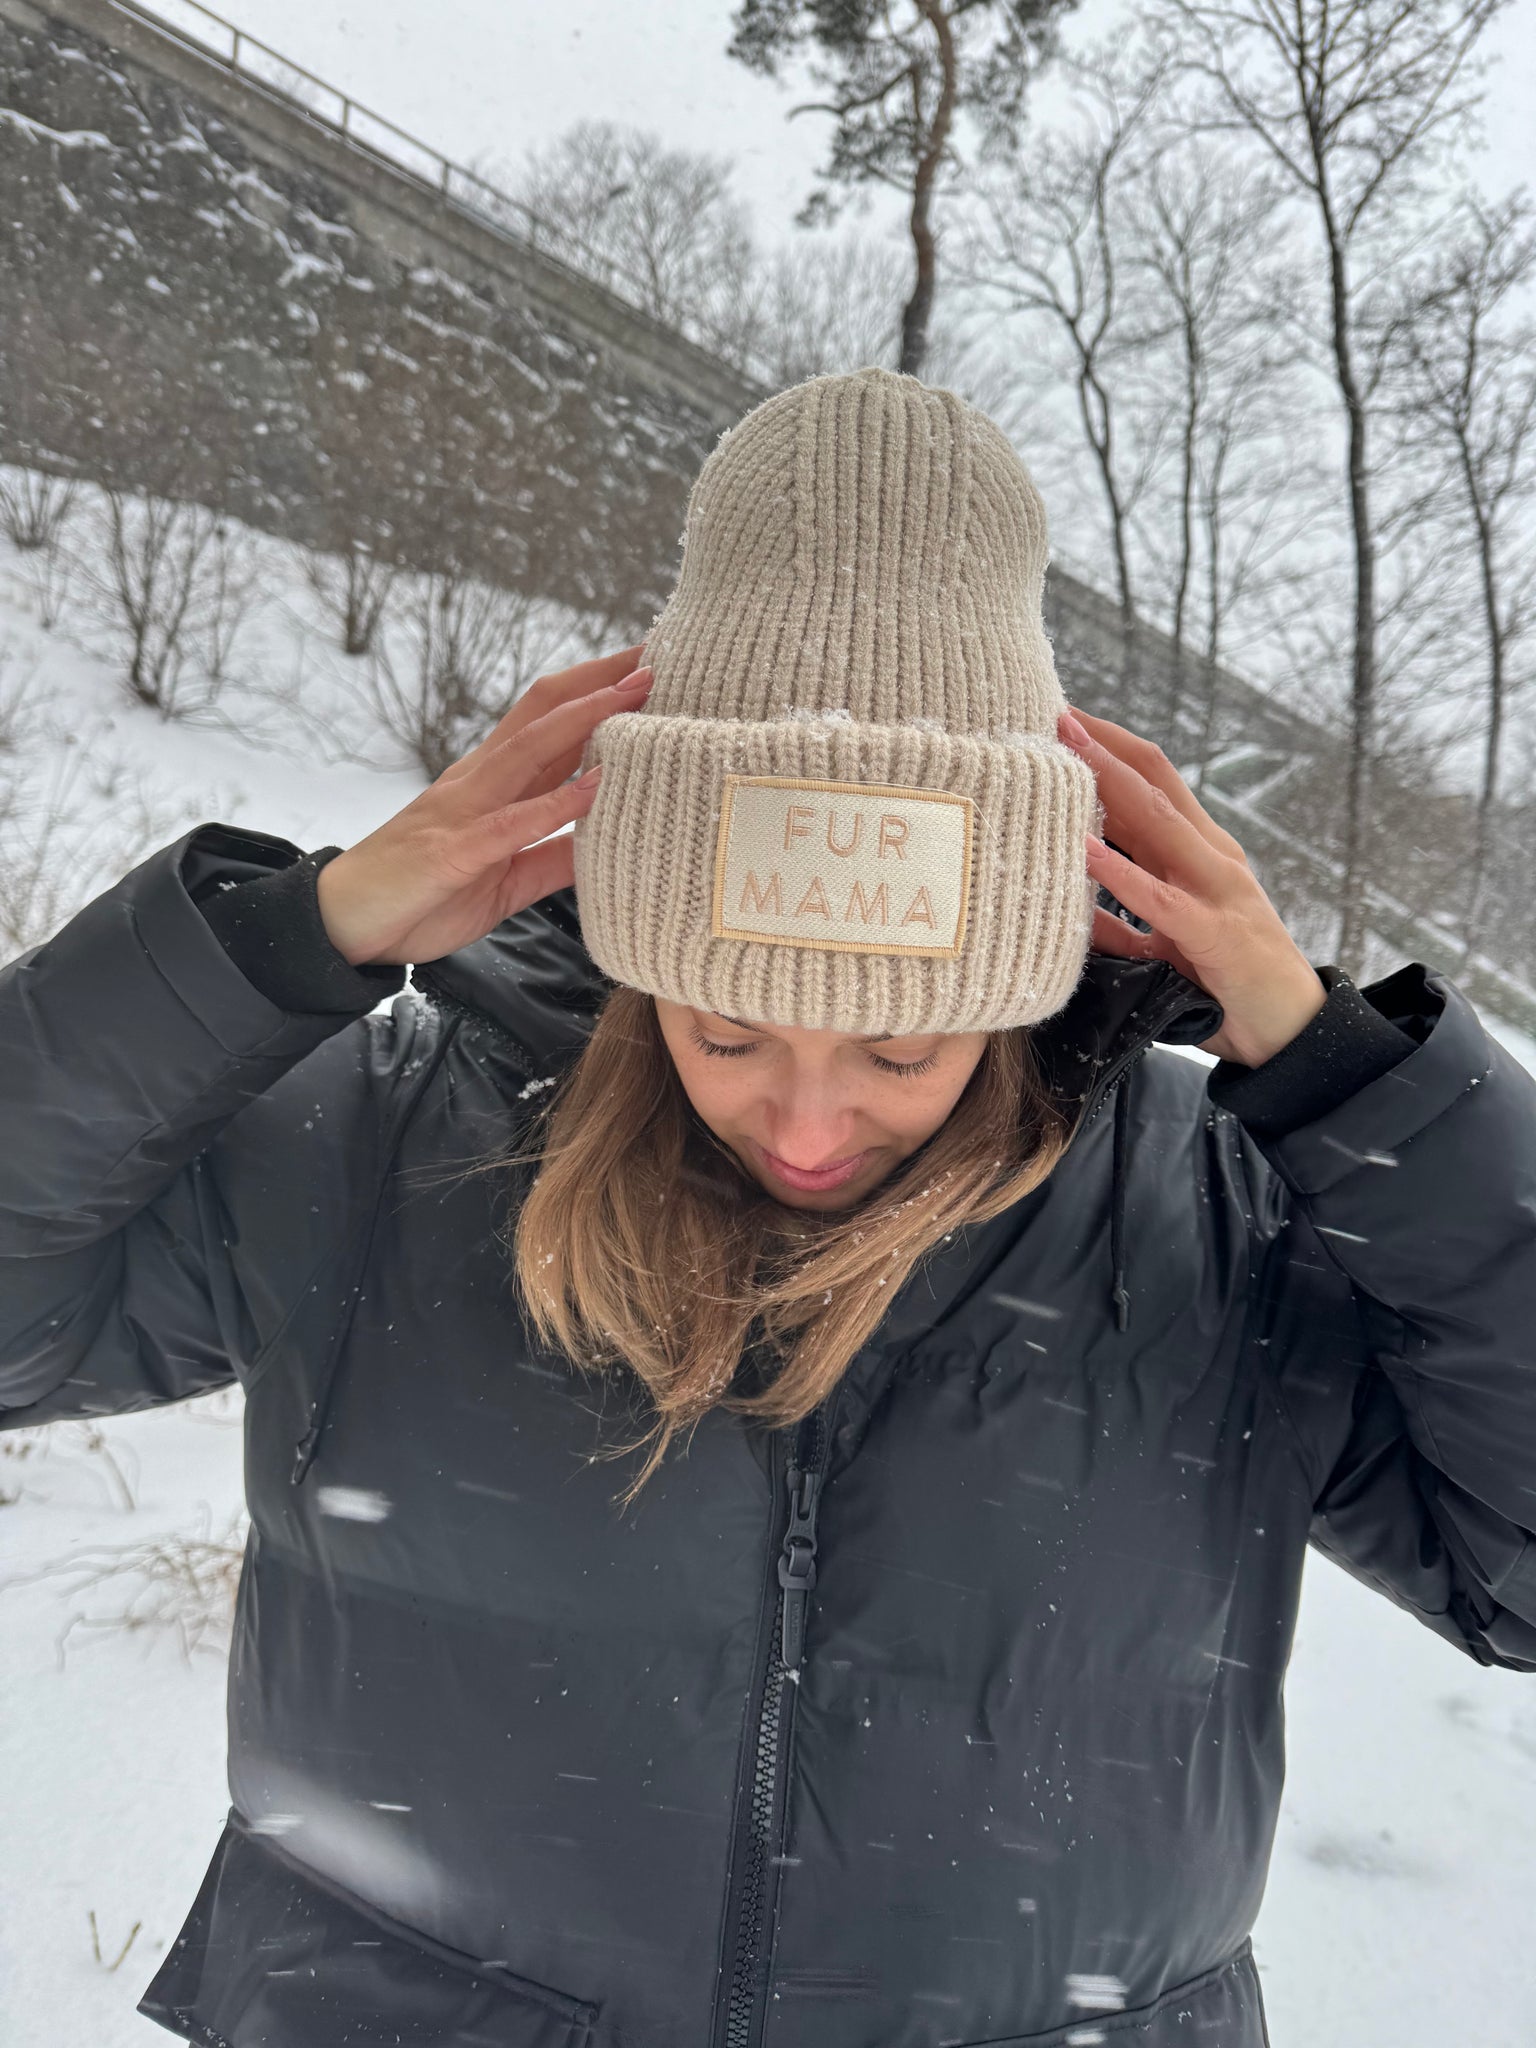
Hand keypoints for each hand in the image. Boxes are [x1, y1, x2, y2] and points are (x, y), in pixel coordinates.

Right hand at [315, 645, 654, 965]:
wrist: (345, 926)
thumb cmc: (422, 897)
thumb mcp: (505, 880)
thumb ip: (553, 857)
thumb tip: (604, 842)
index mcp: (490, 786)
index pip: (549, 722)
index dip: (597, 691)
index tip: (646, 668)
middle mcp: (478, 783)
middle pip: (544, 713)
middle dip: (600, 681)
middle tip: (657, 654)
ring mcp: (464, 812)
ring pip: (530, 749)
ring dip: (587, 719)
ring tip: (636, 694)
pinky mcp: (454, 853)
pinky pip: (511, 822)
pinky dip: (556, 802)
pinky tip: (595, 785)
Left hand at [1056, 705, 1326, 1067]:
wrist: (1290, 1030)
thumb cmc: (1223, 981)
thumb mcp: (1161, 941)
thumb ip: (1118, 918)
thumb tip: (1065, 902)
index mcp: (1199, 851)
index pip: (1151, 779)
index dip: (1107, 744)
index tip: (1059, 717)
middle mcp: (1212, 856)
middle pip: (1154, 781)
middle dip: (1102, 743)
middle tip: (1051, 709)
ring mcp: (1219, 889)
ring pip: (1158, 821)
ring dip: (1109, 781)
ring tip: (1063, 751)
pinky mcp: (1216, 933)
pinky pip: (1160, 898)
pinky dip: (1120, 872)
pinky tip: (1084, 851)